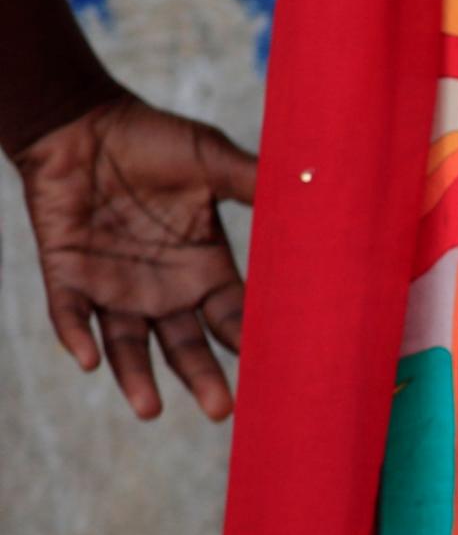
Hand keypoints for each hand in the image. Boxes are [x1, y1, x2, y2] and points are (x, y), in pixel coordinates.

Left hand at [12, 94, 257, 419]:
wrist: (81, 124)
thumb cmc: (149, 139)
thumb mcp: (209, 159)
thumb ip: (252, 181)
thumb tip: (313, 182)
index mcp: (203, 270)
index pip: (232, 319)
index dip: (250, 343)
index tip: (273, 370)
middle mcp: (163, 290)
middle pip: (186, 347)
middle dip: (202, 379)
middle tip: (220, 409)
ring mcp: (114, 287)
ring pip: (127, 346)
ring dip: (137, 379)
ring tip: (151, 410)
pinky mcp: (67, 275)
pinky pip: (69, 314)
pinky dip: (76, 338)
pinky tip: (86, 361)